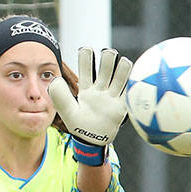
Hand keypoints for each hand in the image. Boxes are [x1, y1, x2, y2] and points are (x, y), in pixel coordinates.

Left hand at [47, 47, 131, 165]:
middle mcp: (100, 88)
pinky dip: (133, 81)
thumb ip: (60, 97)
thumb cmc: (79, 126)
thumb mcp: (68, 112)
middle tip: (108, 53)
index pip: (86, 67)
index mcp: (86, 88)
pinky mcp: (122, 104)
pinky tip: (135, 74)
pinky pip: (129, 90)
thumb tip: (55, 79)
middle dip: (108, 57)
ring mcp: (112, 95)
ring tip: (122, 62)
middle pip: (106, 67)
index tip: (87, 49)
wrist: (93, 142)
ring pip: (120, 75)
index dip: (86, 56)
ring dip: (122, 66)